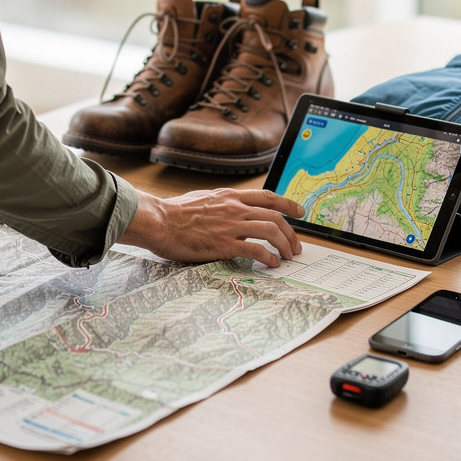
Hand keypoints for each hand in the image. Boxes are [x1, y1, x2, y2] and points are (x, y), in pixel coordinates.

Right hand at [121, 188, 303, 267]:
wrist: (160, 221)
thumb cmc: (175, 213)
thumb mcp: (204, 199)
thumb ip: (222, 204)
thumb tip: (231, 210)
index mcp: (230, 196)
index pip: (268, 196)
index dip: (288, 203)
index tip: (300, 211)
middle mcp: (235, 208)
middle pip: (275, 216)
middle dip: (291, 232)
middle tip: (296, 246)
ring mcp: (231, 225)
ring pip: (271, 231)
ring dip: (284, 245)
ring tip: (288, 257)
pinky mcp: (225, 243)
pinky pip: (257, 250)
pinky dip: (269, 257)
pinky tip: (271, 264)